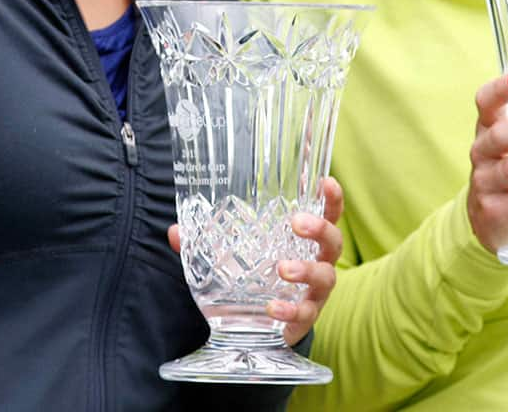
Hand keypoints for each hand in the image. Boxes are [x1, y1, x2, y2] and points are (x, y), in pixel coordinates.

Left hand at [167, 176, 344, 346]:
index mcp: (304, 240)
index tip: (325, 180)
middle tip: (297, 223)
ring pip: (325, 276)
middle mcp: (317, 262)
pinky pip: (306, 313)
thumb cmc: (256, 278)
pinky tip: (272, 308)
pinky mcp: (306, 318)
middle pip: (333, 241)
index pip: (327, 213)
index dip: (331, 197)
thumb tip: (174, 231)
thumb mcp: (232, 255)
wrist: (260, 328)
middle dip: (320, 229)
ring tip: (283, 268)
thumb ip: (206, 242)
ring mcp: (315, 293)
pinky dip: (290, 310)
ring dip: (306, 269)